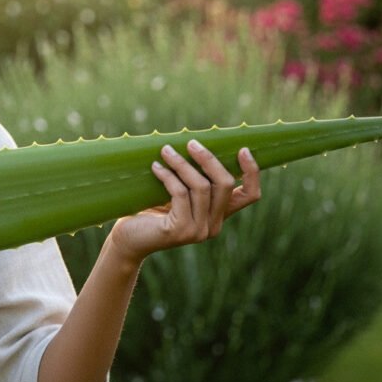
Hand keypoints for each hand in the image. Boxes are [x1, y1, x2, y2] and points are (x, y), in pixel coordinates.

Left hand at [108, 141, 260, 265]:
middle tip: (191, 143)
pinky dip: (168, 176)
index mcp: (218, 216)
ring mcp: (199, 231)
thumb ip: (194, 179)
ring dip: (183, 164)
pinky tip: (155, 167)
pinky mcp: (181, 231)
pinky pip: (180, 193)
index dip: (251, 172)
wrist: (129, 238)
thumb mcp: (178, 193)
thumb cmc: (151, 210)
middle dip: (209, 159)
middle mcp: (214, 226)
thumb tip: (198, 144)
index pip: (250, 196)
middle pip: (225, 184)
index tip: (243, 150)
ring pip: (201, 186)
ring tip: (166, 151)